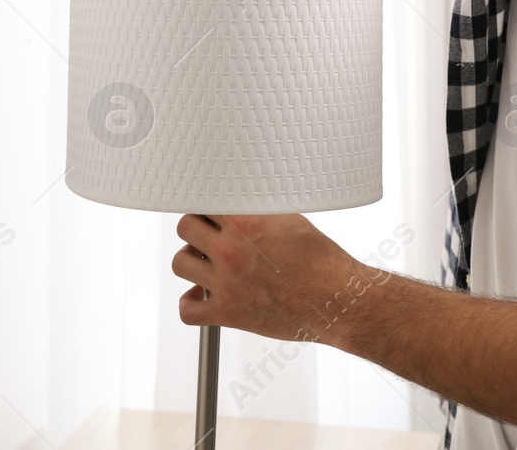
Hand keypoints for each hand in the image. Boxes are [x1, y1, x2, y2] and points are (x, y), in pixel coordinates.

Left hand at [171, 213, 383, 345]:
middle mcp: (231, 250)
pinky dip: (189, 304)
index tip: (211, 213)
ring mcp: (226, 283)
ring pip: (180, 264)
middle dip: (195, 231)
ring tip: (206, 264)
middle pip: (185, 228)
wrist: (336, 299)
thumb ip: (257, 211)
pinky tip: (201, 296)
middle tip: (208, 237)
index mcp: (247, 221)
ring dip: (191, 262)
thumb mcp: (290, 220)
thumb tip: (238, 202)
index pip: (202, 201)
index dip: (207, 206)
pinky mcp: (228, 313)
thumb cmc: (320, 260)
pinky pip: (186, 311)